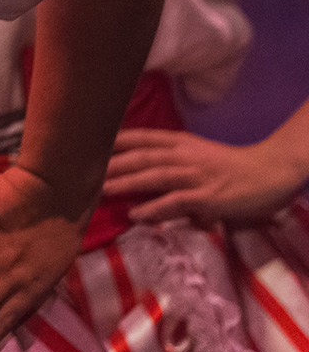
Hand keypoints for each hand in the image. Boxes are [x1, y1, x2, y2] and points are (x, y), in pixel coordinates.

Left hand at [105, 127, 307, 223]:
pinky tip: (136, 215)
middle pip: (141, 156)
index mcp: (179, 141)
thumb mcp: (195, 151)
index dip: (113, 140)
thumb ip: (167, 155)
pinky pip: (177, 202)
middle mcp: (184, 155)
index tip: (85, 144)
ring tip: (101, 190)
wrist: (268, 173)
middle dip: (111, 163)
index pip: (140, 136)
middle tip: (82, 171)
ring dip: (126, 183)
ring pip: (154, 176)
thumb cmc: (227, 165)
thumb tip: (133, 164)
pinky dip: (155, 208)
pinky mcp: (208, 197)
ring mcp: (196, 175)